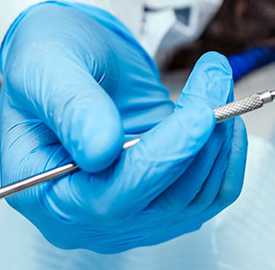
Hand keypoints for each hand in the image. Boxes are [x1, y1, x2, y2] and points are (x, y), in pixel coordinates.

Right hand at [0, 1, 245, 251]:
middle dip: (200, 136)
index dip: (163, 158)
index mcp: (48, 196)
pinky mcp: (166, 195)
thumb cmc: (49, 60)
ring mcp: (133, 212)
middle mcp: (90, 218)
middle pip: (166, 200)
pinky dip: (228, 152)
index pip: (114, 197)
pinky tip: (223, 110)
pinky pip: (214, 191)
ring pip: (198, 195)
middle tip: (214, 72)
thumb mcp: (46, 68)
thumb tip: (101, 150)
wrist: (74, 56)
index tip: (201, 114)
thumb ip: (70, 107)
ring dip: (219, 135)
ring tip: (214, 76)